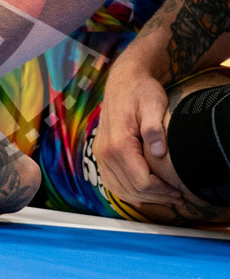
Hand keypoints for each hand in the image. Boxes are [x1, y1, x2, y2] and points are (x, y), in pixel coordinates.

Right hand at [93, 67, 183, 205]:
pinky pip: (110, 181)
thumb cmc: (141, 91)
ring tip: (164, 197)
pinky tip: (140, 196)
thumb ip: (154, 128)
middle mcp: (105, 152)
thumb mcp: (152, 104)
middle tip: (177, 197)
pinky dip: (125, 192)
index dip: (161, 191)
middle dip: (156, 197)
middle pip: (131, 189)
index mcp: (118, 144)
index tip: (178, 192)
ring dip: (143, 197)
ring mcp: (100, 154)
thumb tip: (158, 151)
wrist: (124, 81)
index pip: (140, 181)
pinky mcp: (101, 153)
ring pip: (120, 189)